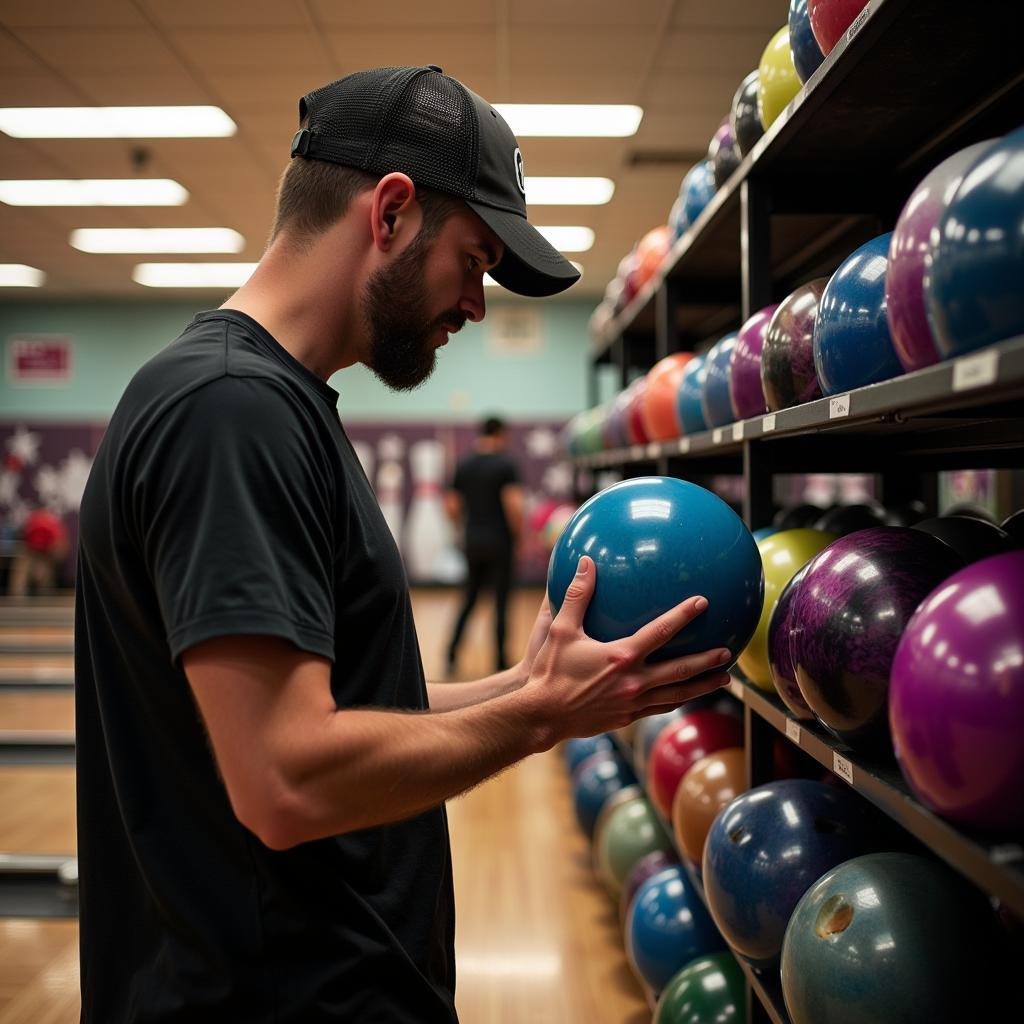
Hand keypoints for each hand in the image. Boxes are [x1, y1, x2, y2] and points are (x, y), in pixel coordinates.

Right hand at [521, 556, 731, 745]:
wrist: (542, 715)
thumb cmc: (550, 671)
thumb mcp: (560, 629)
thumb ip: (577, 595)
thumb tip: (587, 563)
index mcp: (621, 656)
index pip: (661, 632)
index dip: (684, 615)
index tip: (702, 602)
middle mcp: (633, 682)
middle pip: (680, 670)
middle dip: (707, 661)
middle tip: (728, 652)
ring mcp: (633, 703)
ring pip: (677, 695)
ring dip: (702, 686)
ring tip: (723, 680)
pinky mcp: (627, 719)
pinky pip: (659, 708)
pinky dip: (677, 700)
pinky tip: (685, 695)